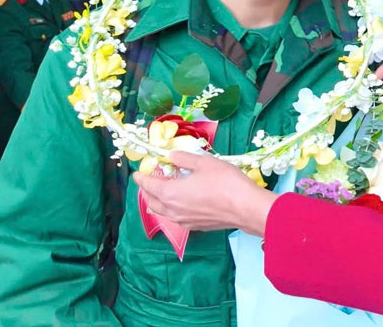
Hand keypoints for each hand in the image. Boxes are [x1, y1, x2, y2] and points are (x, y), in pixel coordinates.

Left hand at [132, 151, 277, 236]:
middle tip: (148, 181)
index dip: (141, 177)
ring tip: (161, 192)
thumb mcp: (204, 163)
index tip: (137, 172)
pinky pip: (175, 218)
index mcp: (170, 193)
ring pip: (162, 212)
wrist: (245, 207)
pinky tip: (179, 204)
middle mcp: (172, 210)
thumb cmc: (225, 182)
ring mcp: (183, 221)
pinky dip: (171, 209)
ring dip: (157, 201)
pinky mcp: (195, 227)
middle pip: (151, 201)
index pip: (148, 185)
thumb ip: (184, 159)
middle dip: (146, 191)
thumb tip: (171, 155)